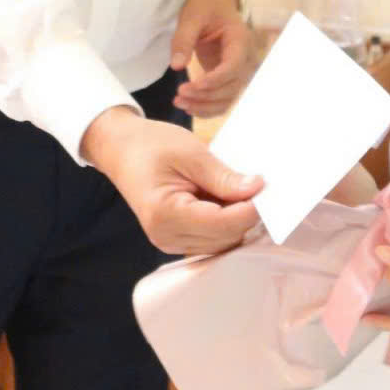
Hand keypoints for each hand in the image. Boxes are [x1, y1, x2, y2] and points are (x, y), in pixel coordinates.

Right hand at [80, 107, 262, 255]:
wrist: (122, 149)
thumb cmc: (152, 146)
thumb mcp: (191, 153)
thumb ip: (223, 177)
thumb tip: (257, 189)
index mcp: (166, 214)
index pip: (222, 224)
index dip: (250, 209)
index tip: (268, 188)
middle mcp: (167, 237)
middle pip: (225, 238)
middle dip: (246, 214)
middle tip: (259, 185)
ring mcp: (170, 242)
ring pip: (222, 243)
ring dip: (237, 220)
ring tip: (240, 189)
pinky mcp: (177, 240)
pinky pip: (212, 240)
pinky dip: (226, 223)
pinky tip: (227, 199)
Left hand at [168, 0, 254, 118]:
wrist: (215, 2)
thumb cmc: (205, 6)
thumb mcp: (191, 17)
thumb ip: (184, 40)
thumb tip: (176, 66)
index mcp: (240, 41)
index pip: (232, 67)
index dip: (214, 80)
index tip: (190, 86)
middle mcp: (245, 58)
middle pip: (232, 86)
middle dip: (206, 95)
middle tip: (179, 94)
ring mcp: (238, 69)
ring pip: (229, 97)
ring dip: (206, 106)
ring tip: (180, 103)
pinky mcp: (229, 76)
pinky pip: (224, 98)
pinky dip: (209, 107)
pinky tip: (190, 107)